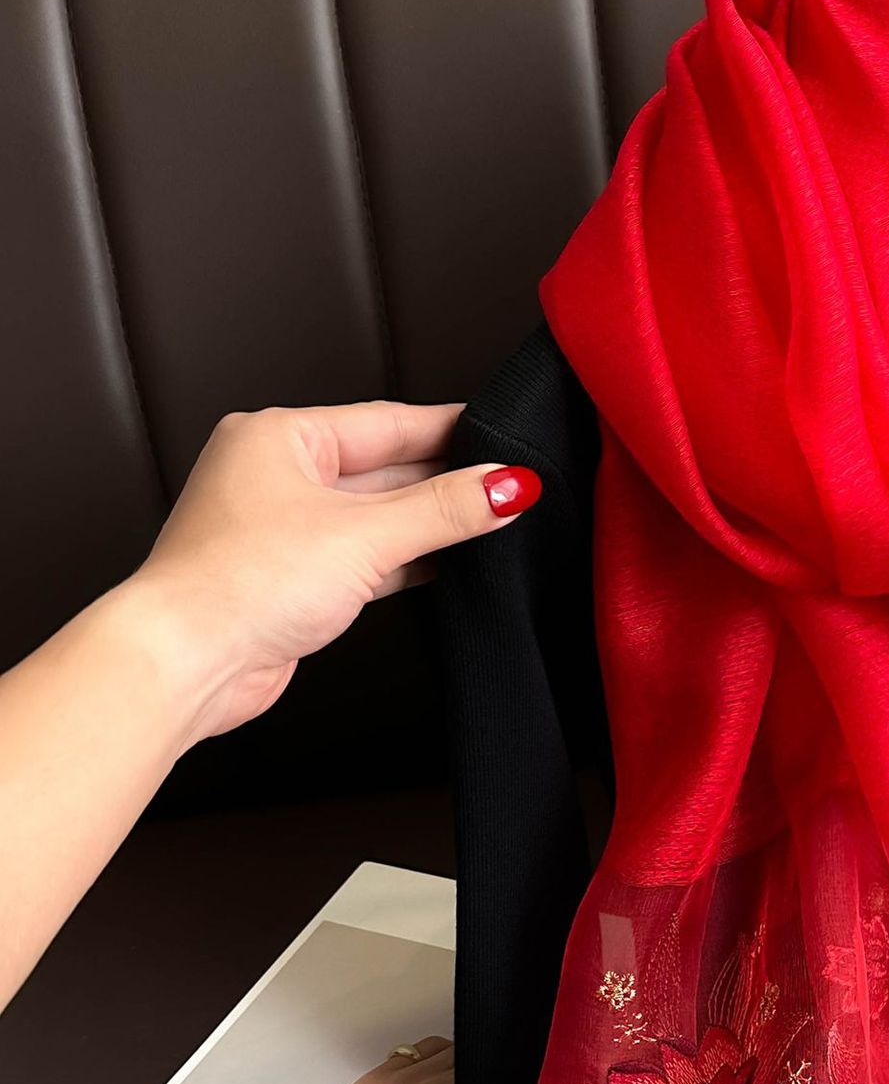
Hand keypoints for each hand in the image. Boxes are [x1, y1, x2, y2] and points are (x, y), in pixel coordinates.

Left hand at [121, 402, 539, 740]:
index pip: (388, 422)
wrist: (186, 661)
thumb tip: (507, 486)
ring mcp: (282, 528)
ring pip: (375, 516)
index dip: (451, 432)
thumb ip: (444, 510)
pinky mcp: (292, 578)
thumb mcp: (364, 535)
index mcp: (280, 437)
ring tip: (487, 527)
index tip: (504, 440)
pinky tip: (444, 566)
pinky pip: (363, 557)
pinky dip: (404, 561)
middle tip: (506, 489)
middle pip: (385, 469)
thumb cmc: (238, 583)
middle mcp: (276, 475)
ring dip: (427, 525)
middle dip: (444, 482)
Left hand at [292, 1037, 533, 1083]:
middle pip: (486, 1061)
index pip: (508, 1082)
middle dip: (499, 1075)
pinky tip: (441, 1078)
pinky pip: (428, 1048)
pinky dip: (442, 1057)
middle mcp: (440, 1081)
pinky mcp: (388, 1066)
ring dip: (471, 1064)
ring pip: (457, 1051)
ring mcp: (411, 1069)